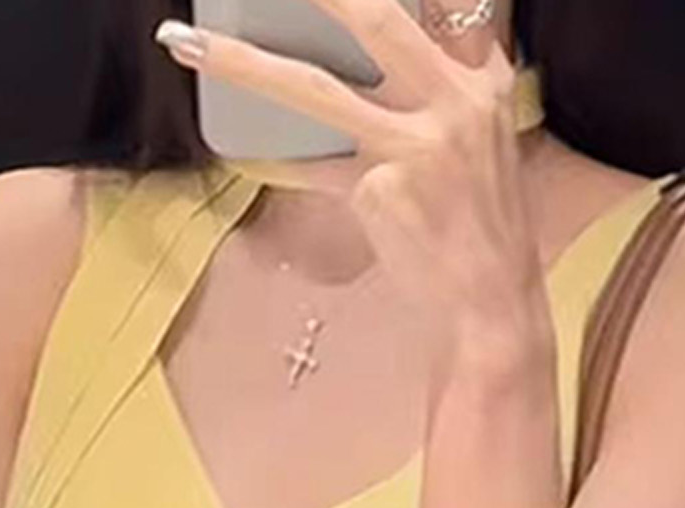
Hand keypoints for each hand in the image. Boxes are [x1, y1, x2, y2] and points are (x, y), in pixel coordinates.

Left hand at [154, 1, 551, 355]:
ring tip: (190, 44)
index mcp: (485, 81)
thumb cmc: (481, 227)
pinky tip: (239, 148)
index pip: (450, 3)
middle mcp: (455, 101)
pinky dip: (277, 159)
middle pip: (377, 18)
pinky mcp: (380, 190)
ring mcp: (415, 145)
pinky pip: (312, 166)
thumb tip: (377, 59)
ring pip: (316, 89)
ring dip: (245, 62)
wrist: (495, 302)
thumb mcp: (483, 142)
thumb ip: (441, 91)